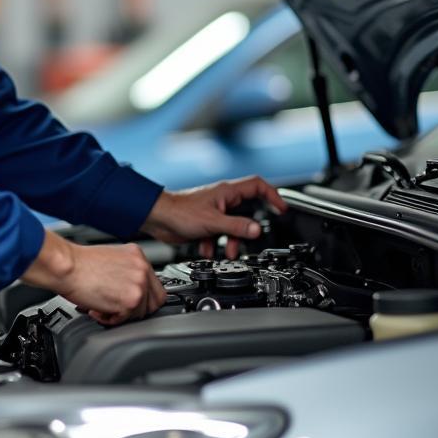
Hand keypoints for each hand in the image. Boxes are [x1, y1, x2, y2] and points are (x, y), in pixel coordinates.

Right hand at [20, 231, 165, 325]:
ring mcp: (139, 284)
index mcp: (137, 255)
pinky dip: (112, 320)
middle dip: (136, 309)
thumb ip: (125, 271)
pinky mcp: (131, 300)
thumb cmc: (78, 263)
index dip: (142, 296)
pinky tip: (98, 310)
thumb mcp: (110, 258)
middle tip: (117, 308)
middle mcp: (142, 268)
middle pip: (155, 300)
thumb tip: (127, 288)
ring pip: (142, 312)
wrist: (66, 266)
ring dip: (122, 315)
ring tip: (102, 307)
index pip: (153, 284)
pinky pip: (127, 320)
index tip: (130, 301)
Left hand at [142, 175, 287, 258]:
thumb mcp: (214, 222)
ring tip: (227, 251)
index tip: (281, 209)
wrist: (156, 218)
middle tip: (250, 239)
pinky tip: (208, 249)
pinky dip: (215, 244)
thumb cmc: (179, 213)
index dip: (272, 195)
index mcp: (227, 192)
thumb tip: (257, 230)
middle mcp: (222, 200)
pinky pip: (218, 234)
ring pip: (231, 227)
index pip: (257, 186)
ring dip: (230, 240)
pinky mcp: (204, 223)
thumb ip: (237, 227)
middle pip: (246, 212)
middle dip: (247, 229)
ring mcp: (213, 211)